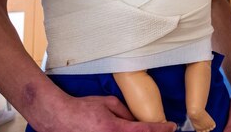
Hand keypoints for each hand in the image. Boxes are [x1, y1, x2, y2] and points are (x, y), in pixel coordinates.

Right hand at [35, 94, 176, 131]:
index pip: (145, 130)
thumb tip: (137, 119)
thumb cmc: (83, 108)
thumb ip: (126, 112)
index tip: (172, 127)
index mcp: (115, 128)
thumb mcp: (108, 103)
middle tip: (164, 130)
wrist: (58, 117)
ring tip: (149, 131)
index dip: (161, 129)